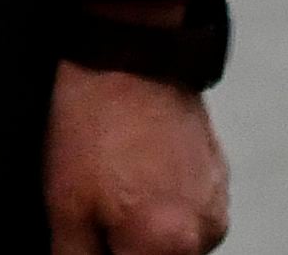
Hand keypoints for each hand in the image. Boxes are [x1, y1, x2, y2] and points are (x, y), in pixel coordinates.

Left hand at [46, 59, 229, 254]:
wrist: (128, 53)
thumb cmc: (96, 123)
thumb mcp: (67, 208)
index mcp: (169, 245)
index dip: (104, 254)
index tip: (91, 240)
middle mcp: (204, 232)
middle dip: (127, 248)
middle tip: (100, 210)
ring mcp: (217, 202)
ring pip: (175, 244)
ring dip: (148, 232)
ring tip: (118, 188)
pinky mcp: (220, 177)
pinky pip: (189, 213)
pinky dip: (164, 206)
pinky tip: (137, 174)